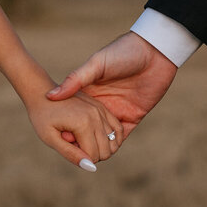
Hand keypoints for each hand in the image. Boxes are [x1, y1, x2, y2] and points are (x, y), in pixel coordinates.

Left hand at [24, 89, 122, 171]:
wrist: (41, 92)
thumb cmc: (42, 117)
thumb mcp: (50, 138)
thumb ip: (70, 153)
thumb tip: (91, 167)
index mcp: (83, 124)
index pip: (93, 156)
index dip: (81, 159)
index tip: (67, 147)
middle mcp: (96, 116)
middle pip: (106, 151)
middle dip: (92, 155)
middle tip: (74, 145)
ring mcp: (101, 110)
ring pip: (113, 142)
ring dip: (101, 147)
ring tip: (82, 140)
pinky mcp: (102, 107)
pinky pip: (117, 129)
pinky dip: (111, 139)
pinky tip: (97, 139)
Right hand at [46, 32, 177, 139]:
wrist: (155, 50)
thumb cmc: (123, 51)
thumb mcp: (96, 64)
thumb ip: (75, 80)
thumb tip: (51, 96)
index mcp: (89, 92)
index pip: (74, 115)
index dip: (67, 127)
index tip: (61, 137)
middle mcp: (101, 103)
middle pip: (88, 128)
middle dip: (82, 141)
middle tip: (75, 152)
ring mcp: (118, 110)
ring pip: (105, 135)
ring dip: (99, 145)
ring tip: (91, 156)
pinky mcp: (134, 115)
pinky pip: (123, 135)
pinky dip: (116, 144)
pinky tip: (109, 151)